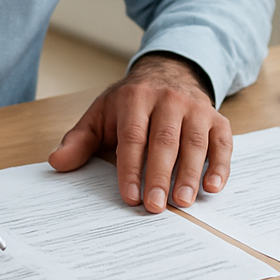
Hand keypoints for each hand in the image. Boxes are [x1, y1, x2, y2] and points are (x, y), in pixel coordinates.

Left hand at [47, 52, 231, 212]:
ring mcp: (195, 108)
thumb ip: (80, 140)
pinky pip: (223, 142)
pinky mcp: (216, 119)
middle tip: (156, 206)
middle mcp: (168, 99)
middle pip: (164, 140)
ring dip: (189, 174)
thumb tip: (57, 163)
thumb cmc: (131, 103)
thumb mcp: (102, 114)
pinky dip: (220, 165)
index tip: (130, 196)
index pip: (133, 136)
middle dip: (160, 175)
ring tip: (183, 202)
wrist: (168, 73)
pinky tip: (212, 187)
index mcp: (135, 98)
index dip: (130, 167)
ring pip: (194, 142)